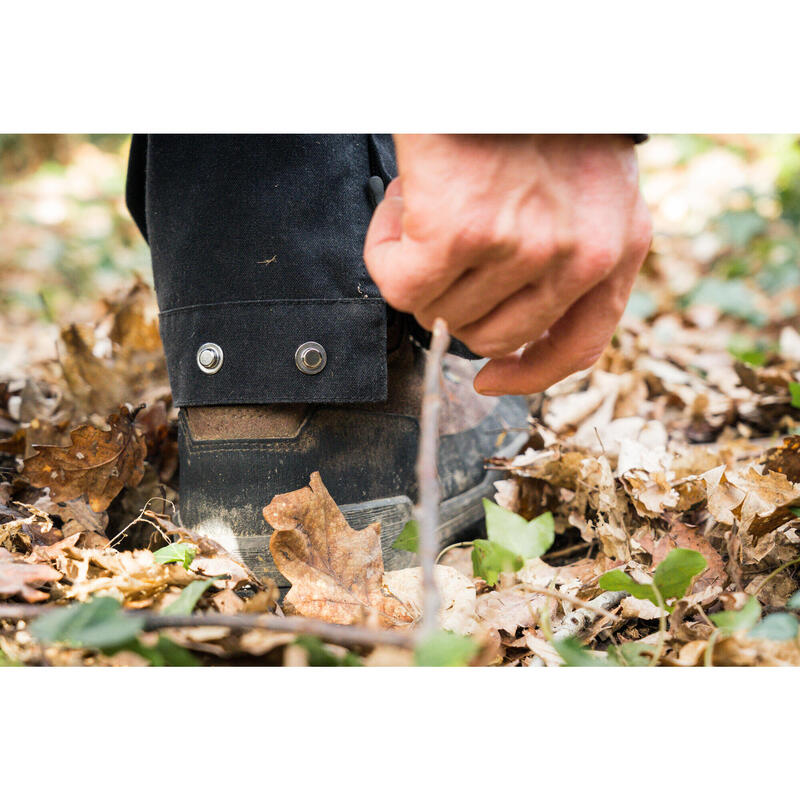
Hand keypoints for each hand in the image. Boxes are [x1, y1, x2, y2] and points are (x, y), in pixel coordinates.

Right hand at [363, 135, 651, 394]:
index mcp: (618, 243)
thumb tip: (501, 312)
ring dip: (418, 269)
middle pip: (492, 336)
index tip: (493, 380)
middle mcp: (581, 253)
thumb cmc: (533, 109)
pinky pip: (400, 284)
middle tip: (441, 248)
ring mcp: (524, 246)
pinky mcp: (463, 231)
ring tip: (424, 211)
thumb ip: (565, 253)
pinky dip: (385, 253)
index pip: (578, 344)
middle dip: (454, 299)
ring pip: (441, 313)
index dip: (529, 373)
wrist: (501, 50)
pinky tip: (400, 211)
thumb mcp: (585, 188)